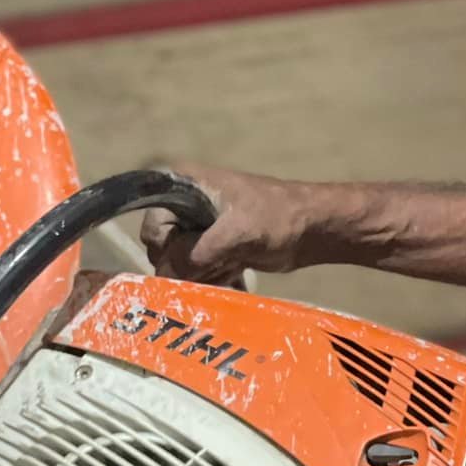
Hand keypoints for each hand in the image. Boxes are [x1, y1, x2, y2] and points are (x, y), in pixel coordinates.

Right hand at [139, 162, 313, 283]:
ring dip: (204, 275)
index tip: (188, 262)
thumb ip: (197, 253)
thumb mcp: (236, 232)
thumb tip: (166, 276)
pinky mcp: (212, 248)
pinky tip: (237, 274)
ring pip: (181, 266)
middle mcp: (185, 206)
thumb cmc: (278, 217)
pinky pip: (198, 273)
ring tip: (233, 266)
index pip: (154, 224)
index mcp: (184, 186)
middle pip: (164, 249)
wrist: (312, 229)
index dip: (166, 247)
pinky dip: (214, 278)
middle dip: (188, 266)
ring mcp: (199, 229)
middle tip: (218, 264)